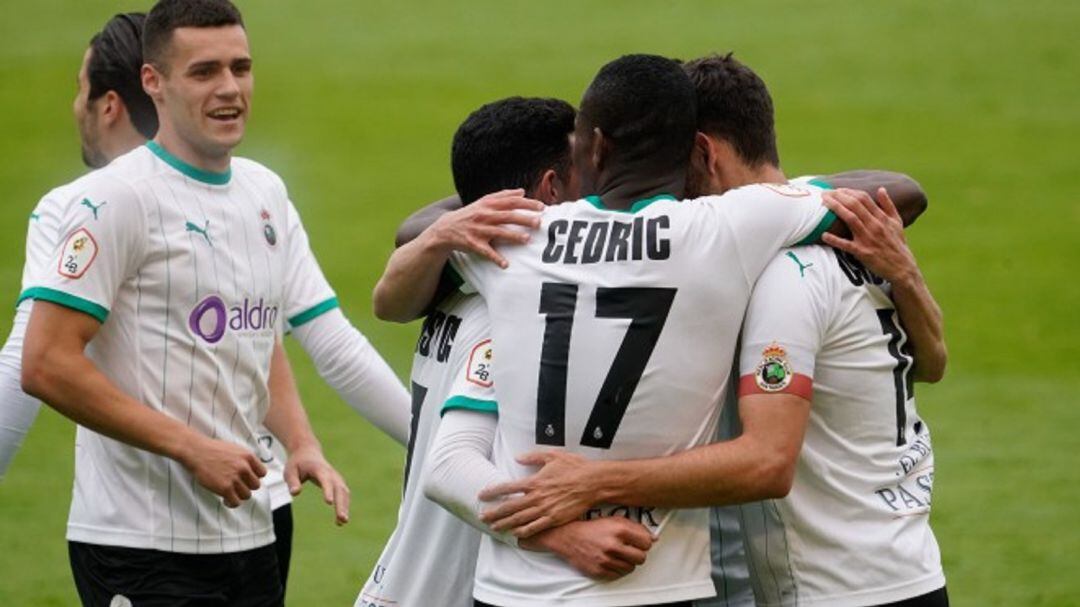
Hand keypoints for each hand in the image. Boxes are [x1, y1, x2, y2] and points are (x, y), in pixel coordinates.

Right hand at [181, 436, 266, 507]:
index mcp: (248, 456)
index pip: (262, 473)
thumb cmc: (213, 450)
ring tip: (230, 493)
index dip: (254, 477)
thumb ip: (245, 460)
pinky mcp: (225, 488)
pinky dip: (231, 503)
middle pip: (255, 485)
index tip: (246, 479)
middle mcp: (244, 467)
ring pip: (246, 495)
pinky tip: (225, 500)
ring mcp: (234, 478)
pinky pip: (236, 502)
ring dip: (238, 495)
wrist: (196, 451)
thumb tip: (252, 473)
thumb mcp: (235, 449)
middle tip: (237, 487)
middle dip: (246, 487)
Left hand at [285, 444, 350, 524]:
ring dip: (344, 507)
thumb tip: (295, 493)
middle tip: (341, 518)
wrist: (308, 452)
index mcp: (319, 469)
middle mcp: (331, 474)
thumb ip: (292, 481)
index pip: (325, 480)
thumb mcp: (290, 471)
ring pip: (344, 493)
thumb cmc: (297, 463)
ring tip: (342, 522)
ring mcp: (336, 478)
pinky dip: (344, 506)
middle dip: (341, 504)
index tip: (329, 502)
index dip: (328, 490)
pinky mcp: (337, 483)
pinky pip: (343, 495)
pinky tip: (340, 520)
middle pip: (339, 489)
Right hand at [424, 189, 543, 267]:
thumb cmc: (470, 214)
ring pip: (498, 232)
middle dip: (524, 219)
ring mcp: (478, 230)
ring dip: (513, 236)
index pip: (511, 202)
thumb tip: (522, 191)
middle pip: (507, 216)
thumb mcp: (484, 202)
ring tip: (527, 240)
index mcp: (489, 205)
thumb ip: (503, 196)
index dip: (527, 204)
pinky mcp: (473, 244)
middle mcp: (484, 216)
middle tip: (539, 223)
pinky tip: (505, 264)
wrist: (446, 228)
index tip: (541, 207)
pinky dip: (495, 258)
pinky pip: (486, 252)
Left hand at [479, 451, 599, 537]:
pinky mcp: (555, 518)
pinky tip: (515, 534)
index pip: (507, 487)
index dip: (492, 492)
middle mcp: (537, 496)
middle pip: (510, 506)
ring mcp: (545, 509)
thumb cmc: (575, 467)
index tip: (482, 495)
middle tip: (482, 517)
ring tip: (494, 527)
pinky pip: (536, 527)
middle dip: (494, 513)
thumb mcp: (553, 456)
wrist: (593, 482)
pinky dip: (524, 531)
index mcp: (534, 481)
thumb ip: (533, 457)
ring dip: (505, 524)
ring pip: (520, 519)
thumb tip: (517, 457)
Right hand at [521, 517, 653, 580]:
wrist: (568, 536)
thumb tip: (654, 538)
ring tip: (618, 554)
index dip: (644, 542)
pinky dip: (617, 569)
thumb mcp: (614, 520)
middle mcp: (613, 545)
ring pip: (631, 568)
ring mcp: (606, 560)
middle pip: (641, 558)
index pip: (647, 543)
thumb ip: (635, 528)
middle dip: (637, 554)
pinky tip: (611, 560)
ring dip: (627, 562)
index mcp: (619, 529)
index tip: (639, 542)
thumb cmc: (592, 527)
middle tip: (630, 549)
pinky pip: (618, 574)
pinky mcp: (599, 571)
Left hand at [821, 187, 920, 284]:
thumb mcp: (897, 222)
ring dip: (836, 208)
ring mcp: (868, 238)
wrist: (902, 267)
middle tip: (824, 192)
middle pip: (854, 205)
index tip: (837, 189)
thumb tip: (881, 189)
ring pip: (850, 219)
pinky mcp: (862, 252)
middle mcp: (875, 225)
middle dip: (838, 196)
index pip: (863, 198)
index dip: (848, 191)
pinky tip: (824, 235)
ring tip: (823, 203)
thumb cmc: (897, 244)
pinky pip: (846, 245)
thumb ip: (888, 205)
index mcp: (882, 217)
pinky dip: (835, 240)